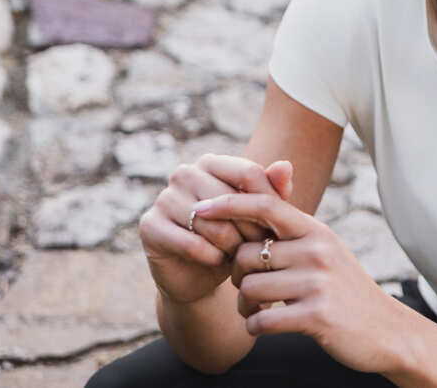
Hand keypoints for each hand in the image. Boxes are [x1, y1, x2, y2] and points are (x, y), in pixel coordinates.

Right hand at [139, 154, 294, 304]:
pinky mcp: (151, 225)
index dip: (267, 202)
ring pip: (212, 223)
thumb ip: (273, 190)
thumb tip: (286, 166)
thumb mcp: (258, 215)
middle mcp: (184, 174)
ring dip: (232, 244)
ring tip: (240, 254)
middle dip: (250, 227)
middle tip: (260, 246)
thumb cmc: (234, 237)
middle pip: (229, 199)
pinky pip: (192, 243)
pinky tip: (218, 261)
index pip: (248, 172)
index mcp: (211, 162)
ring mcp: (164, 198)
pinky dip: (211, 256)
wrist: (200, 275)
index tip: (278, 225)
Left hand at [189, 191, 415, 373]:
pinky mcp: (317, 316)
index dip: (229, 203)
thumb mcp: (324, 250)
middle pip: (247, 254)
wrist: (386, 329)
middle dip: (235, 275)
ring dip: (243, 306)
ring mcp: (318, 283)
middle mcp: (317, 250)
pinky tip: (262, 326)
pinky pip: (262, 320)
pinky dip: (254, 327)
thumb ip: (291, 231)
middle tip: (245, 289)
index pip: (266, 204)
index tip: (199, 209)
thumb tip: (250, 201)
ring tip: (255, 311)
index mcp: (316, 231)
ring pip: (250, 288)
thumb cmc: (345, 289)